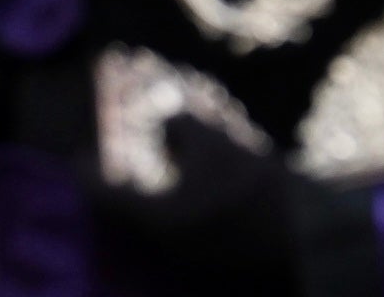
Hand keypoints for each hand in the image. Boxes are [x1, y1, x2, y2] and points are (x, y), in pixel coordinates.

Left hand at [89, 115, 300, 295]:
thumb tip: (166, 123)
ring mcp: (185, 257)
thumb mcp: (214, 143)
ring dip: (147, 198)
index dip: (87, 172)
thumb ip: (181, 127)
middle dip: (118, 188)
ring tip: (157, 172)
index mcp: (153, 219)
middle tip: (117, 165)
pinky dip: (171, 209)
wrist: (303, 231)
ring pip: (150, 224)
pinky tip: (190, 190)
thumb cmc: (251, 185)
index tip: (81, 155)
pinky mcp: (210, 259)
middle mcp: (160, 245)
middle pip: (123, 215)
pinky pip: (174, 231)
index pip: (102, 196)